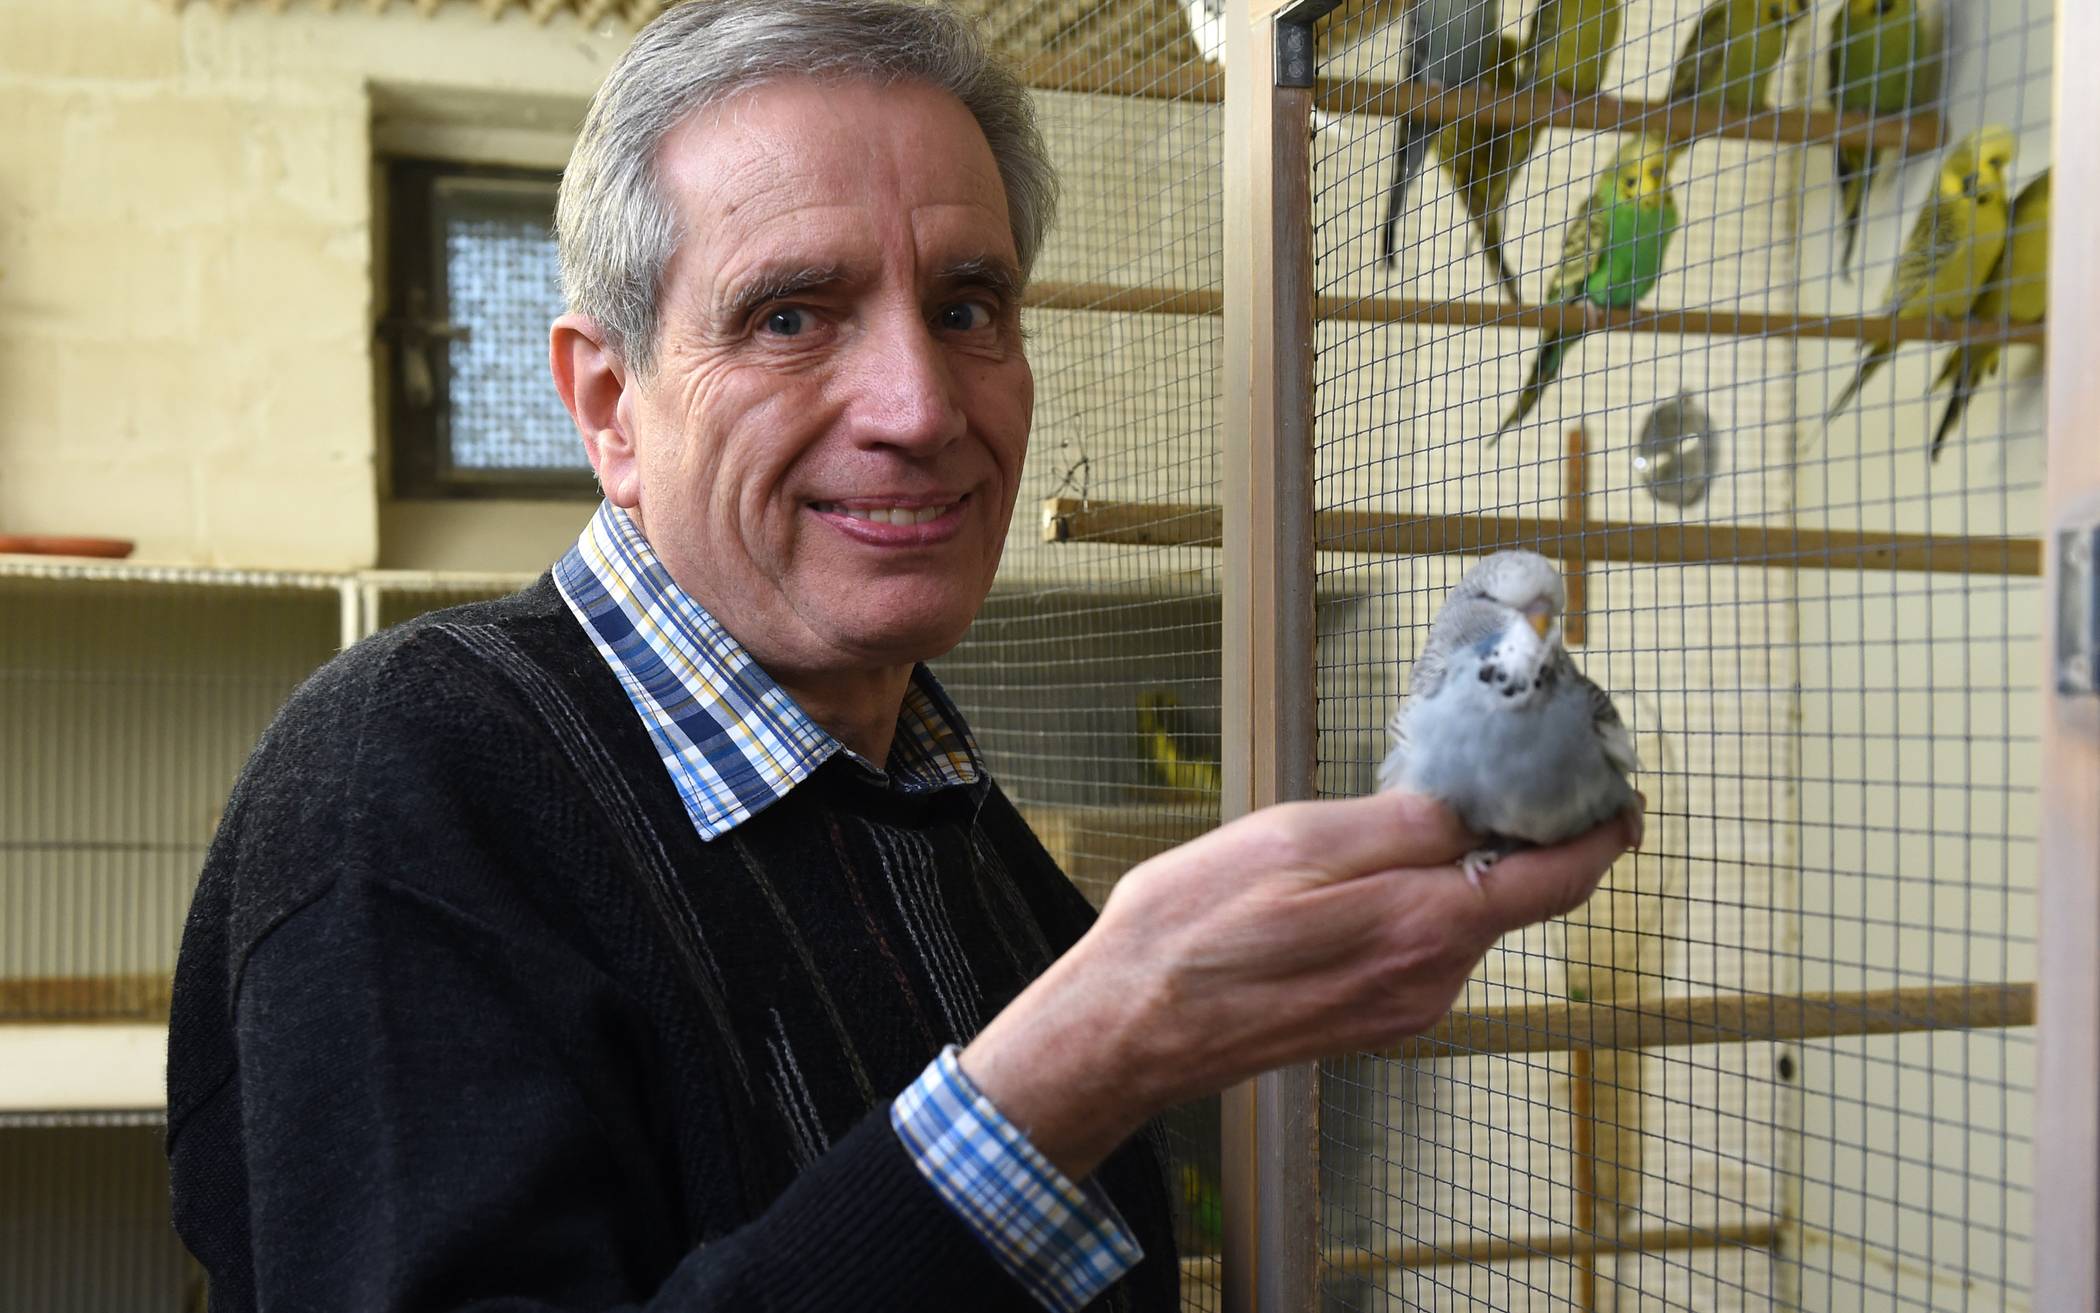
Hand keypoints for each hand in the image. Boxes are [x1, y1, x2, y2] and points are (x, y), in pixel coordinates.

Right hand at [959, 790, 1638, 1178]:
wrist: (1128, 1029)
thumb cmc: (1191, 934)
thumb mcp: (1293, 841)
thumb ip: (1396, 824)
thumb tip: (1466, 809)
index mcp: (1426, 927)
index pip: (1561, 879)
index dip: (1602, 830)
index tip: (1616, 790)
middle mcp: (1431, 979)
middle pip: (1518, 897)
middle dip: (1521, 833)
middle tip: (1502, 767)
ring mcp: (1402, 1006)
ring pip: (1466, 918)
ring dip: (1459, 865)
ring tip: (1411, 811)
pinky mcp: (1370, 1017)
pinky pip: (1423, 945)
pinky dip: (1422, 899)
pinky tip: (1366, 870)